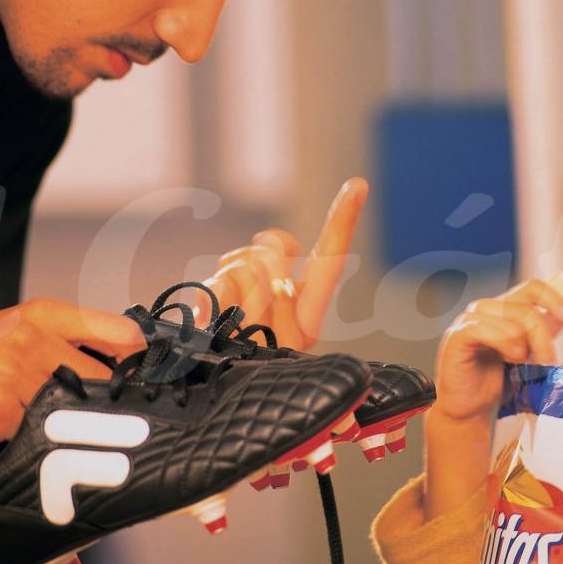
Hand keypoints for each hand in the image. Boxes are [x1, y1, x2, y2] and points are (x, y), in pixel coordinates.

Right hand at [0, 298, 144, 443]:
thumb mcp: (33, 322)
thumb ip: (82, 333)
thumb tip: (136, 355)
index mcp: (47, 315)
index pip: (117, 331)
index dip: (143, 358)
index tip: (158, 377)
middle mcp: (32, 341)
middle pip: (101, 378)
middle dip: (113, 401)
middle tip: (124, 418)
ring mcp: (13, 377)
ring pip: (73, 410)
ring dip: (76, 425)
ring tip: (74, 428)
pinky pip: (39, 435)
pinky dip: (41, 440)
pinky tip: (29, 433)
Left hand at [194, 177, 367, 350]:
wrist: (203, 380)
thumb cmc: (233, 335)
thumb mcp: (259, 301)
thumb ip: (268, 268)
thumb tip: (274, 243)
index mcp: (308, 317)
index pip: (330, 261)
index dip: (344, 221)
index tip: (359, 184)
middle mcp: (294, 332)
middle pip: (273, 254)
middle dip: (252, 255)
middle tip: (244, 281)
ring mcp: (264, 340)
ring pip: (245, 267)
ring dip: (228, 276)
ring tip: (226, 307)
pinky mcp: (234, 343)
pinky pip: (220, 286)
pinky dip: (210, 291)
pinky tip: (211, 319)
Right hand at [433, 277, 562, 424]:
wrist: (469, 408)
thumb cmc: (495, 381)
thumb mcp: (528, 354)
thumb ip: (544, 332)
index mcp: (502, 308)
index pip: (533, 288)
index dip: (554, 298)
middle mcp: (485, 308)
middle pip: (526, 306)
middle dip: (543, 334)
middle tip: (550, 359)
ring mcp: (469, 319)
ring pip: (509, 318)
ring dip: (526, 343)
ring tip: (526, 364)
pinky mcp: (457, 335)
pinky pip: (485, 329)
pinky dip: (504, 343)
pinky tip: (511, 358)